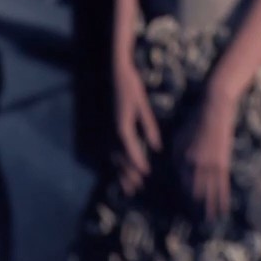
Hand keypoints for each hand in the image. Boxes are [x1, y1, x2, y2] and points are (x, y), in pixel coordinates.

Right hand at [112, 62, 161, 195]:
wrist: (113, 72)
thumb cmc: (130, 87)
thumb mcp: (143, 107)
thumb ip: (149, 127)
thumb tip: (157, 148)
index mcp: (122, 127)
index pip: (131, 152)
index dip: (139, 165)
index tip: (147, 176)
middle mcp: (111, 131)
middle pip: (119, 159)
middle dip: (127, 175)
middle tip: (135, 189)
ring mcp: (105, 128)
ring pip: (111, 156)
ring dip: (118, 171)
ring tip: (126, 184)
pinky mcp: (104, 125)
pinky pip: (107, 148)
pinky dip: (113, 160)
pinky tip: (117, 167)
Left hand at [180, 90, 238, 222]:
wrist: (215, 106)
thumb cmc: (193, 120)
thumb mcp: (178, 137)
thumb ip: (176, 157)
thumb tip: (172, 174)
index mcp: (181, 157)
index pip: (178, 185)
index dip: (179, 200)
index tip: (177, 216)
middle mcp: (194, 163)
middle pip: (193, 193)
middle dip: (193, 210)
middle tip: (193, 228)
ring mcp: (210, 164)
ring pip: (208, 193)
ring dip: (208, 210)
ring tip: (208, 224)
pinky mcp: (223, 162)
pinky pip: (222, 186)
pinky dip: (222, 200)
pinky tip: (222, 211)